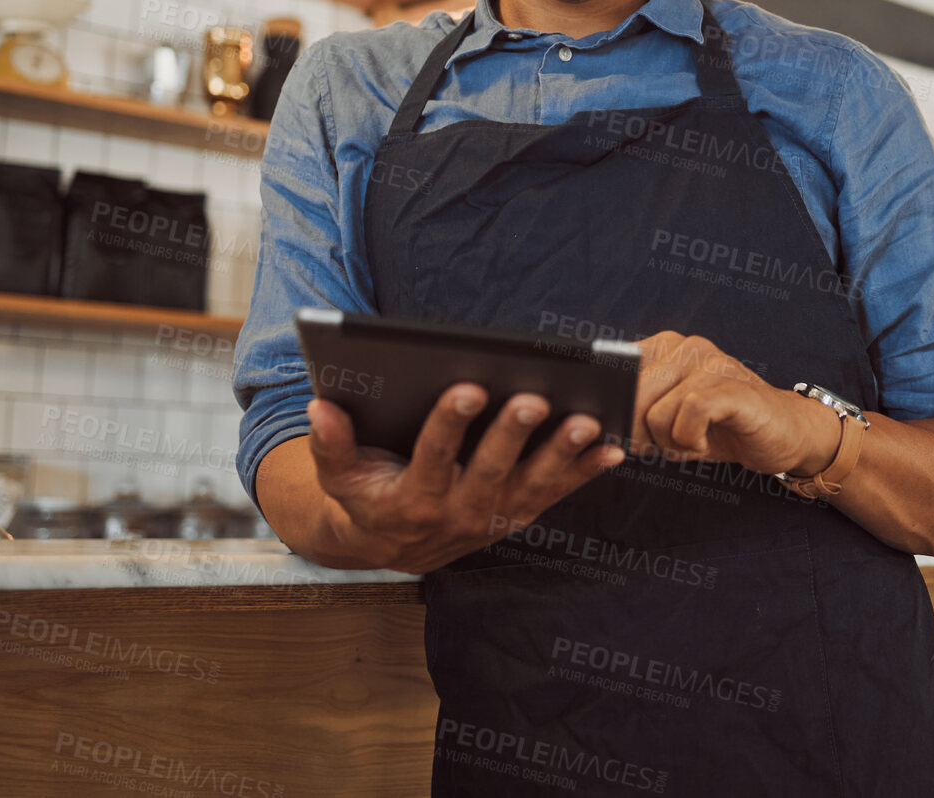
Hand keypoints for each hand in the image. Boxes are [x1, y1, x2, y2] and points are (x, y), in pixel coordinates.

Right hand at [304, 384, 625, 572]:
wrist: (389, 547)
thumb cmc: (366, 494)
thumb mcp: (338, 476)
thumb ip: (329, 443)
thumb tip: (320, 405)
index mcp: (411, 500)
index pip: (432, 457)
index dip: (449, 424)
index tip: (466, 387)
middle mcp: (456, 515)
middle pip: (489, 472)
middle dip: (512, 435)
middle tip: (533, 398)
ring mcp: (493, 518)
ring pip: (531, 487)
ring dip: (561, 456)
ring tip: (586, 421)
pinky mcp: (518, 515)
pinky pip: (557, 494)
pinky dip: (586, 473)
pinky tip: (613, 447)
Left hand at [631, 331, 842, 475]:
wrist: (783, 433)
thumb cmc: (720, 427)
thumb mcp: (670, 419)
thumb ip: (636, 412)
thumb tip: (598, 424)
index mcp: (664, 347)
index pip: (614, 372)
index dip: (612, 406)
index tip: (618, 429)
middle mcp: (686, 345)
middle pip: (630, 397)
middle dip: (640, 434)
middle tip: (669, 444)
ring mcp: (711, 362)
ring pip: (655, 413)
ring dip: (670, 443)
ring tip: (695, 440)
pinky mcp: (731, 386)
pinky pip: (688, 416)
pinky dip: (691, 442)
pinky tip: (708, 442)